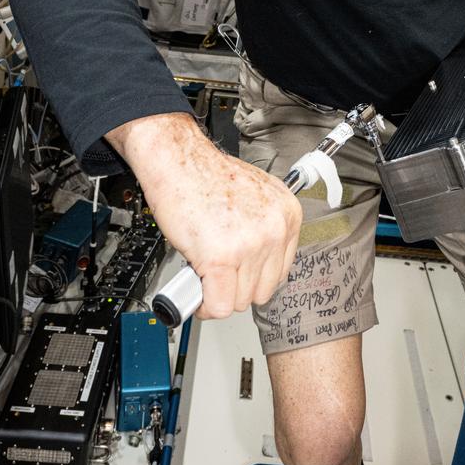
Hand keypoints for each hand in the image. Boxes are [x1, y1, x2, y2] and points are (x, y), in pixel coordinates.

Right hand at [106, 112, 301, 318]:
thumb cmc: (205, 175)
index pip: (279, 272)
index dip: (252, 277)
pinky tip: (195, 288)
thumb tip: (256, 266)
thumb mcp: (253, 197)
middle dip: (235, 288)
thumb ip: (262, 230)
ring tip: (204, 271)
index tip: (237, 275)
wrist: (177, 159)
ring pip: (239, 301)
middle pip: (262, 291)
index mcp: (287, 214)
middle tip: (216, 273)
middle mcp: (275, 229)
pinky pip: (218, 305)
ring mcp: (250, 244)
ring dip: (217, 295)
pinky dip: (203, 305)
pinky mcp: (221, 257)